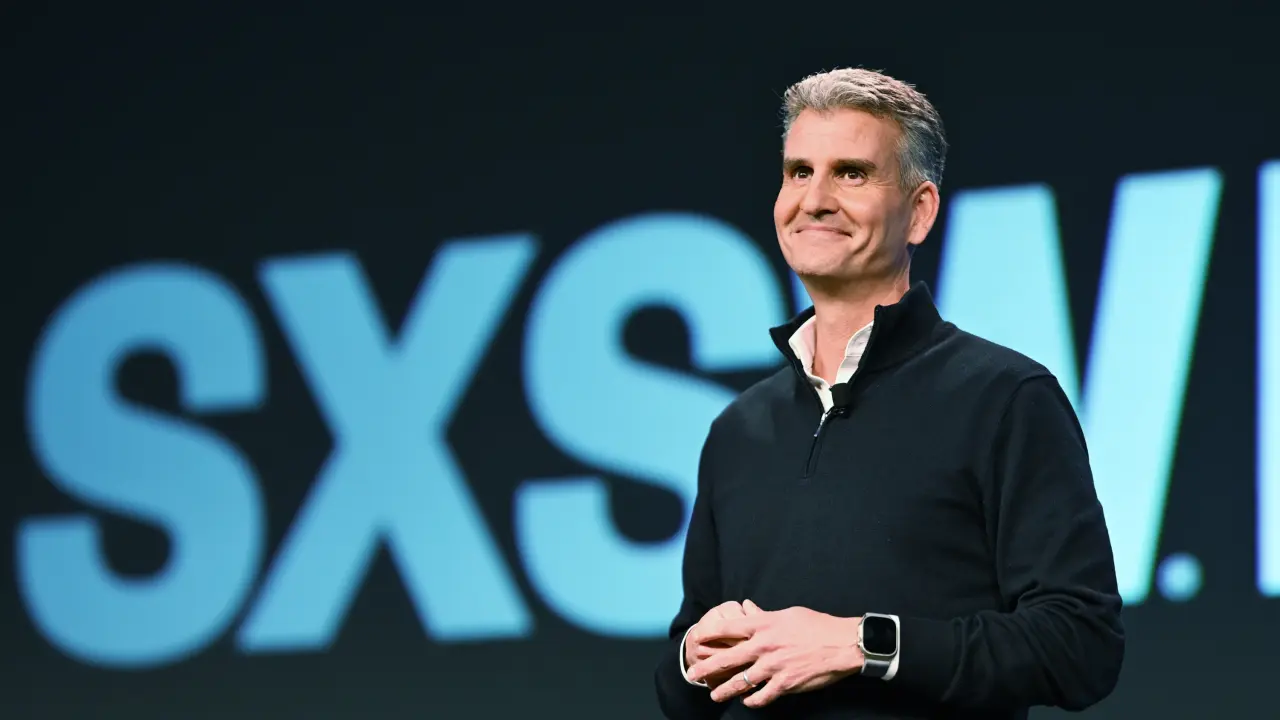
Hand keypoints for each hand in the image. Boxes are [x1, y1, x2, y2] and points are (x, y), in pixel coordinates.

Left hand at [686, 606, 864, 707]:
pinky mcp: (785, 684)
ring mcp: (773, 667)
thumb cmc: (816, 625)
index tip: (696, 640)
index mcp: (763, 624)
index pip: (728, 628)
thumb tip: (748, 609)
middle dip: (706, 668)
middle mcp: (763, 646)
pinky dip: (752, 701)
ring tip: (714, 695)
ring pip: (741, 682)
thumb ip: (764, 616)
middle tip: (692, 674)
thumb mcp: (788, 614)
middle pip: (727, 658)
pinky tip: (747, 702)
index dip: (709, 635)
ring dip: (725, 690)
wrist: (842, 644)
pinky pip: (762, 696)